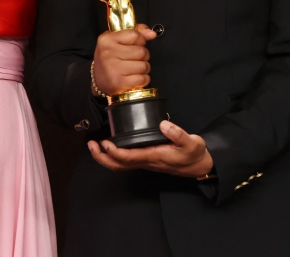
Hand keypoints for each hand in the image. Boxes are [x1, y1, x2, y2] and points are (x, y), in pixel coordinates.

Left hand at [88, 120, 213, 177]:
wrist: (198, 166)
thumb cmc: (194, 154)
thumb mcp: (193, 143)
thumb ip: (179, 134)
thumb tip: (164, 124)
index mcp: (155, 156)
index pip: (130, 157)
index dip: (116, 152)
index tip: (106, 143)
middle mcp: (146, 161)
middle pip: (119, 165)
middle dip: (102, 158)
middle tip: (91, 145)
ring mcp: (145, 162)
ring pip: (120, 165)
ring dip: (105, 157)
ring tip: (94, 146)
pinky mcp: (146, 159)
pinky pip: (125, 161)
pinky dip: (113, 155)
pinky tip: (110, 146)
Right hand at [92, 24, 156, 95]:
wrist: (98, 81)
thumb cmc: (110, 58)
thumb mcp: (117, 40)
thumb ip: (136, 32)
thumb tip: (152, 34)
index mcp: (107, 40)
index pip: (135, 35)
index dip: (140, 41)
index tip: (136, 45)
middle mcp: (108, 53)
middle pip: (141, 51)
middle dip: (143, 56)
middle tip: (135, 59)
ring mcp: (113, 69)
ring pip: (144, 66)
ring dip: (144, 69)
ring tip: (135, 69)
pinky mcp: (119, 83)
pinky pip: (143, 79)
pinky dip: (143, 79)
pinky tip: (135, 78)